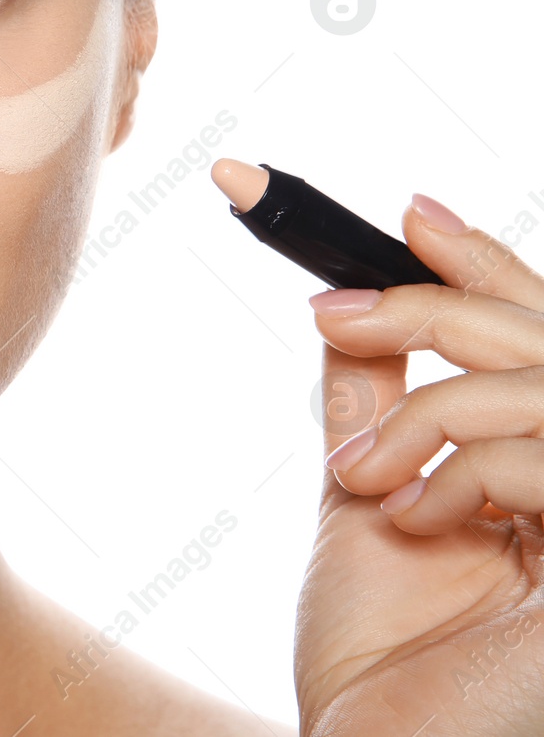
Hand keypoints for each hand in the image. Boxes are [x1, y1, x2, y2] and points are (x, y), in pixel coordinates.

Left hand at [294, 194, 543, 735]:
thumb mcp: (369, 494)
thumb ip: (376, 403)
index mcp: (543, 463)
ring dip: (429, 412)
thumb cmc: (379, 645)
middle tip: (333, 311)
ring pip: (543, 387)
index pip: (538, 335)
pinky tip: (410, 518)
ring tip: (359, 475)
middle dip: (436, 305)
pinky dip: (462, 472)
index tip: (406, 211)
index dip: (485, 264)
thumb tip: (351, 310)